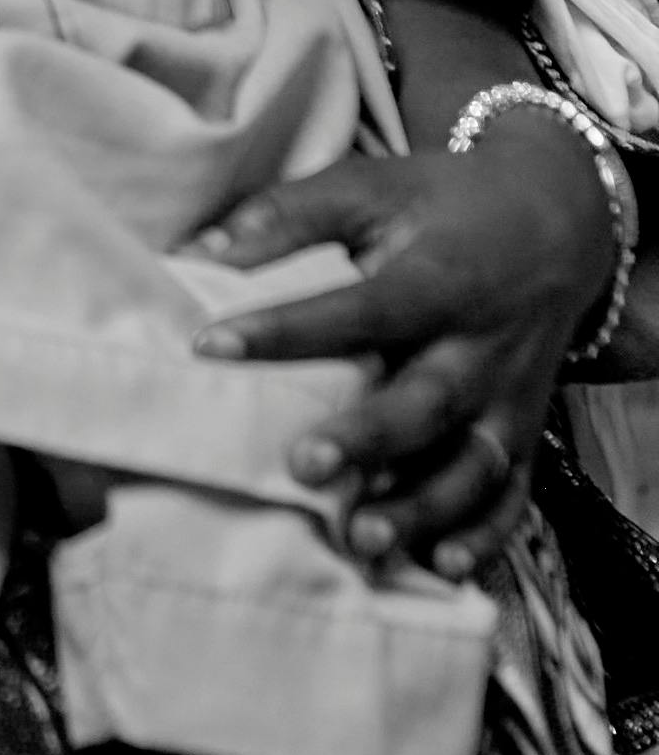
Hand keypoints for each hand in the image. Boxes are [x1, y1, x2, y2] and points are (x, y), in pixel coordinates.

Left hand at [193, 108, 615, 576]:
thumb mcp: (370, 186)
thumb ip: (288, 215)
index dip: (287, 330)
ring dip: (421, 507)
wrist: (556, 221)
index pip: (362, 308)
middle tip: (301, 467)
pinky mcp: (525, 432)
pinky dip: (484, 536)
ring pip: (473, 465)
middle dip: (367, 439)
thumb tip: (198, 251)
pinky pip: (513, 494)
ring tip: (362, 538)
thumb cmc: (440, 204)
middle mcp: (481, 345)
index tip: (209, 344)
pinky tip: (440, 568)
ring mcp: (510, 397)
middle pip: (426, 401)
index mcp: (440, 276)